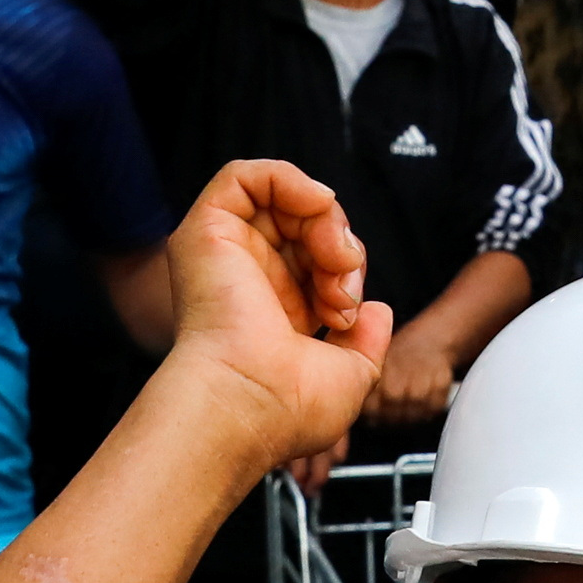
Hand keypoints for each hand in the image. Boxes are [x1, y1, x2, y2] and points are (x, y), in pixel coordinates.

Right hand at [159, 160, 393, 484]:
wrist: (248, 403)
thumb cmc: (286, 406)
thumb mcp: (350, 375)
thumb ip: (367, 341)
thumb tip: (376, 312)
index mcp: (274, 312)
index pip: (319, 261)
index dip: (346, 273)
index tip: (348, 312)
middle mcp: (248, 280)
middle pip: (306, 227)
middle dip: (341, 248)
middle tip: (343, 289)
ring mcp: (226, 254)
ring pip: (283, 201)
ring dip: (325, 220)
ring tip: (335, 260)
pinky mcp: (206, 231)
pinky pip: (244, 176)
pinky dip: (288, 180)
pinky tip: (316, 205)